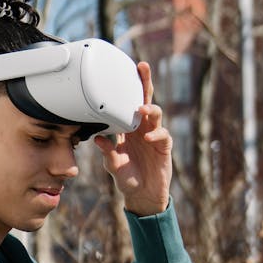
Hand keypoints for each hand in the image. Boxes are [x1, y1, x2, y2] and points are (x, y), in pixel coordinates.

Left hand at [94, 62, 172, 216]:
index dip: (127, 89)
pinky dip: (155, 134)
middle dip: (145, 83)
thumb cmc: (127, 178)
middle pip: (145, 100)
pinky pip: (162, 135)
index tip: (122, 72)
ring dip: (150, 109)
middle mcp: (142, 128)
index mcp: (128, 129)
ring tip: (141, 109)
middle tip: (142, 67)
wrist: (142, 196)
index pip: (128, 104)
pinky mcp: (164, 147)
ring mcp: (154, 136)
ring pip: (156, 114)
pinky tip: (147, 137)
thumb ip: (107, 152)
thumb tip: (98, 138)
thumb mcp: (113, 165)